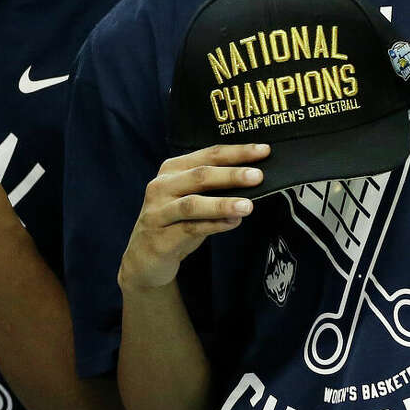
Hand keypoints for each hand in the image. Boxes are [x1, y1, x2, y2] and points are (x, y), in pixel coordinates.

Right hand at [118, 144, 267, 292]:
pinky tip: (233, 223)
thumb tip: (254, 181)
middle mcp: (161, 186)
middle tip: (258, 176)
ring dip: (222, 203)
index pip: (208, 155)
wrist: (145, 258)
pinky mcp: (160, 238)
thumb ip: (215, 189)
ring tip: (247, 206)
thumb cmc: (175, 222)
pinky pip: (190, 229)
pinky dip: (214, 225)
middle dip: (231, 175)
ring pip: (193, 204)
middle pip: (199, 176)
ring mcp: (158, 212)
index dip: (236, 152)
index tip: (263, 151)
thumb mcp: (192, 199)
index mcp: (172, 170)